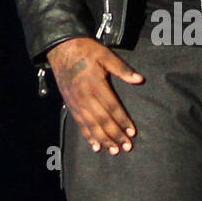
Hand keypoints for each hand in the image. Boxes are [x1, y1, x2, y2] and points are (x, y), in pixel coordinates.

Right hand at [46, 37, 143, 154]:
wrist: (62, 49)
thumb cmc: (87, 51)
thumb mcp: (106, 55)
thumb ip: (122, 69)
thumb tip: (139, 80)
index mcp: (96, 85)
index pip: (113, 107)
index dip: (123, 120)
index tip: (132, 132)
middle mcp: (85, 97)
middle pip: (103, 120)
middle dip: (116, 135)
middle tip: (127, 147)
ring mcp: (77, 103)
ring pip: (91, 125)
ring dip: (103, 140)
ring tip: (114, 151)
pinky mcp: (71, 105)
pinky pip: (80, 124)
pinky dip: (88, 136)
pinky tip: (95, 146)